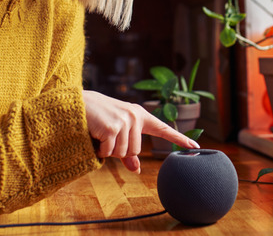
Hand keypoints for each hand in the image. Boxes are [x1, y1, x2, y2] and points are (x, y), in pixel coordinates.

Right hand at [82, 91, 199, 173]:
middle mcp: (135, 116)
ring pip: (123, 154)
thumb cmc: (97, 117)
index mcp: (139, 115)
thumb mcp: (116, 132)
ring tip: (100, 133)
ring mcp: (125, 121)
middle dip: (118, 149)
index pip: (163, 129)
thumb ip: (128, 151)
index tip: (195, 146)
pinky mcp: (113, 128)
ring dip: (108, 150)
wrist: (77, 103)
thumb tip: (137, 169)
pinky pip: (110, 152)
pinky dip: (100, 150)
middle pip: (135, 151)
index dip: (179, 139)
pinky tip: (95, 136)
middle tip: (106, 135)